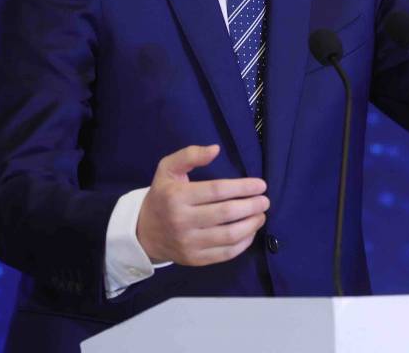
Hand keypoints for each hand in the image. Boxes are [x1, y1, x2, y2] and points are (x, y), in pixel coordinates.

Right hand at [136, 144, 268, 266]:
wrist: (144, 233)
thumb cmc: (162, 196)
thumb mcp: (168, 169)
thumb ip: (190, 155)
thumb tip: (215, 149)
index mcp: (176, 196)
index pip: (217, 191)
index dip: (243, 187)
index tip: (261, 185)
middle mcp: (182, 221)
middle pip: (226, 213)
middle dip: (252, 206)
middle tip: (265, 201)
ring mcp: (188, 243)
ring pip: (229, 235)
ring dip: (251, 225)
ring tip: (261, 215)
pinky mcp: (195, 259)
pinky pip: (225, 253)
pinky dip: (243, 243)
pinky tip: (250, 232)